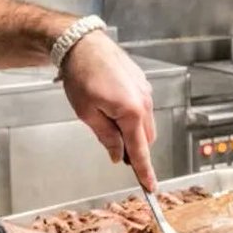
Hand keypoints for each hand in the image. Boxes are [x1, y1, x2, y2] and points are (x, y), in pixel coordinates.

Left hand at [58, 30, 157, 190]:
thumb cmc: (82, 75)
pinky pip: (142, 108)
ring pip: (144, 123)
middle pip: (145, 138)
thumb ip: (106, 137)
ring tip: (105, 119)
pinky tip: (111, 105)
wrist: (83, 45)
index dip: (144, 171)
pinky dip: (131, 115)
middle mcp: (145, 102)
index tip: (150, 187)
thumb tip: (117, 155)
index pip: (140, 151)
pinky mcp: (142, 83)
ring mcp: (146, 91)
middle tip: (112, 146)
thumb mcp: (87, 113)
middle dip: (133, 147)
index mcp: (132, 112)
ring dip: (131, 130)